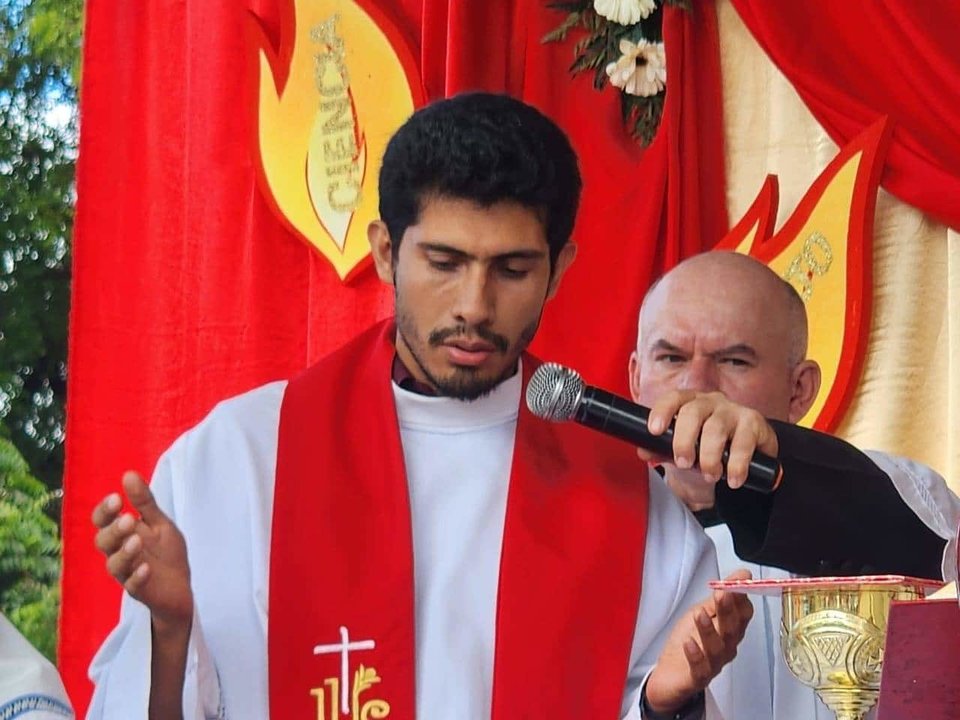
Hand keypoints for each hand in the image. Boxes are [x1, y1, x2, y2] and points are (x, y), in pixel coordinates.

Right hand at [92, 471, 193, 633]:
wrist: (180, 588)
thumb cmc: (166, 553)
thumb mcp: (159, 524)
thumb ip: (144, 502)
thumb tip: (128, 474)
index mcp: (122, 534)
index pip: (102, 521)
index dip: (105, 511)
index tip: (116, 498)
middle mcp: (118, 553)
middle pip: (103, 542)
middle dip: (114, 530)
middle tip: (129, 519)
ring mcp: (127, 573)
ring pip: (114, 564)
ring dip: (125, 552)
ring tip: (137, 540)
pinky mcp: (140, 591)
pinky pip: (132, 586)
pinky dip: (138, 576)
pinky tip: (147, 567)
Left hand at [638, 390, 778, 488]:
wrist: (746, 457)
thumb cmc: (708, 447)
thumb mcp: (683, 449)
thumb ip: (662, 449)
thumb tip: (643, 450)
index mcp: (690, 402)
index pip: (673, 398)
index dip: (662, 411)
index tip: (654, 430)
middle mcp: (711, 401)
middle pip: (692, 413)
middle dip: (684, 441)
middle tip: (683, 463)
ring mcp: (734, 410)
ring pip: (716, 428)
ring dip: (709, 456)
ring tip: (710, 475)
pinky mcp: (755, 423)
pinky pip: (744, 443)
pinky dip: (737, 465)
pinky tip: (734, 478)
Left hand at [645, 569, 753, 713]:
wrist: (670, 675)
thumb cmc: (689, 641)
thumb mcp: (702, 612)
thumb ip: (720, 596)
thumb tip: (742, 574)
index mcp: (730, 630)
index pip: (743, 614)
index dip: (741, 597)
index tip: (739, 580)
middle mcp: (726, 647)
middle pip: (732, 630)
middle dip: (728, 610)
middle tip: (722, 593)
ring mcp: (713, 664)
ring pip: (717, 648)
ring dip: (709, 629)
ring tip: (700, 614)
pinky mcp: (697, 678)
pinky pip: (700, 669)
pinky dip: (696, 655)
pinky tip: (689, 643)